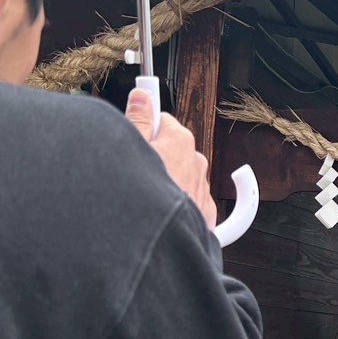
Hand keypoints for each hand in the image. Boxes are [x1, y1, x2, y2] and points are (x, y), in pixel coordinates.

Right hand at [126, 88, 217, 228]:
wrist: (162, 242)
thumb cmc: (143, 196)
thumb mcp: (131, 150)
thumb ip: (138, 121)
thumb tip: (142, 96)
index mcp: (180, 140)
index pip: (162, 121)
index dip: (145, 129)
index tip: (133, 136)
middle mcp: (197, 162)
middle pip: (173, 150)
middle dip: (156, 159)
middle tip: (134, 175)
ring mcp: (203, 189)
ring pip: (182, 177)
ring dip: (167, 183)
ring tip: (145, 200)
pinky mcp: (206, 215)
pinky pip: (190, 203)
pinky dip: (179, 205)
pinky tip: (161, 215)